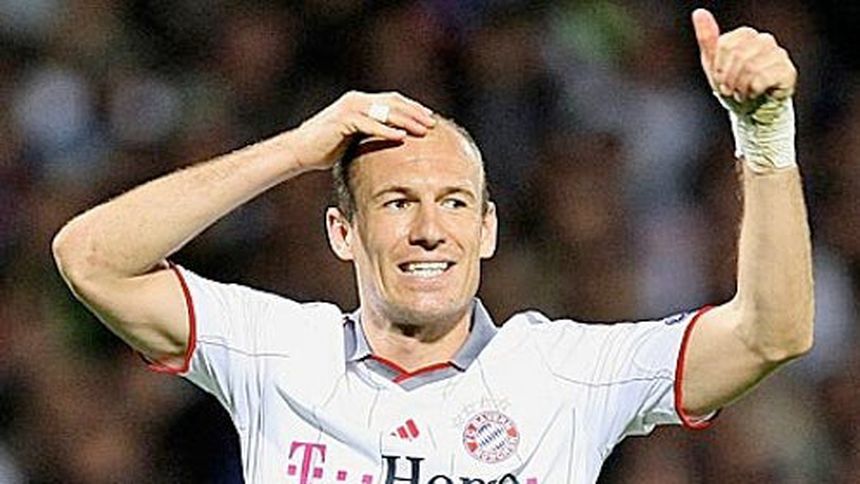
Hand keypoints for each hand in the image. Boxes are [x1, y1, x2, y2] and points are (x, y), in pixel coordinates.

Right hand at [286, 91, 435, 171]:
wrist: (299, 151)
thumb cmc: (325, 148)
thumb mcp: (353, 139)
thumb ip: (370, 135)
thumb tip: (389, 143)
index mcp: (360, 102)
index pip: (393, 101)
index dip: (412, 108)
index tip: (429, 119)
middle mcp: (356, 101)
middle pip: (393, 103)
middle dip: (415, 113)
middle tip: (433, 124)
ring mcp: (349, 108)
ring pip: (385, 112)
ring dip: (406, 121)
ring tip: (423, 131)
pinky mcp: (343, 121)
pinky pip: (370, 125)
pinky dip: (387, 131)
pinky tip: (401, 138)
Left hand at [692, 8, 796, 105]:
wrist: (749, 111)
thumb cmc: (732, 86)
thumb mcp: (713, 64)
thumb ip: (707, 38)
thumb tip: (699, 13)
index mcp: (746, 35)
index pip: (726, 44)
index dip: (719, 66)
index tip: (720, 79)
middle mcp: (765, 41)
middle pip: (738, 55)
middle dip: (728, 79)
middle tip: (730, 90)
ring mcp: (779, 55)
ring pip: (751, 67)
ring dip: (740, 87)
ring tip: (741, 93)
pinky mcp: (788, 72)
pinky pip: (763, 77)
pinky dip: (752, 91)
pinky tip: (754, 94)